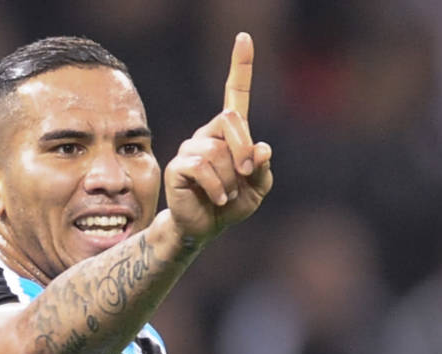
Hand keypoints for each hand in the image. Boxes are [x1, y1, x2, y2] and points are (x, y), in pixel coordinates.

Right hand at [163, 32, 273, 244]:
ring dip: (230, 178)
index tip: (244, 37)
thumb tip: (261, 148)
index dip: (241, 65)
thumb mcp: (258, 189)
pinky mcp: (178, 166)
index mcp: (229, 133)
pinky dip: (217, 186)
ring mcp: (190, 147)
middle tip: (246, 174)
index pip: (236, 93)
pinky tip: (218, 197)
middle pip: (231, 120)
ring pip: (218, 150)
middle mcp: (207, 134)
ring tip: (227, 193)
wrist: (205, 228)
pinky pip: (202, 167)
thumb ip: (263, 169)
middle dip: (244, 150)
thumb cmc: (231, 205)